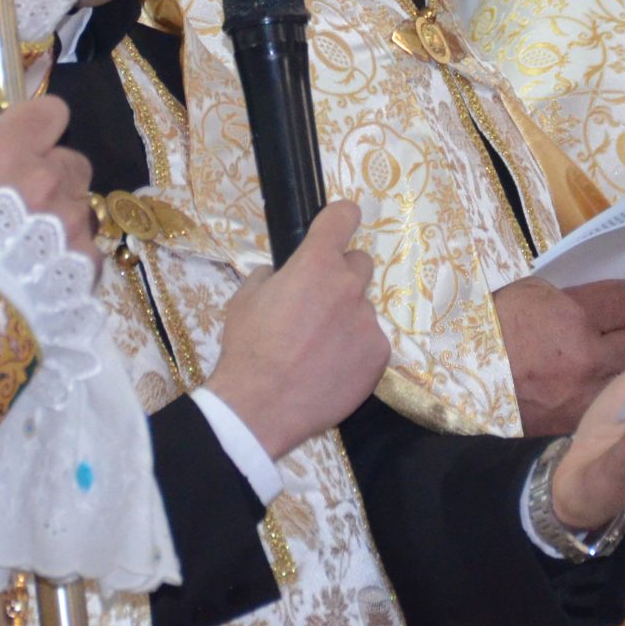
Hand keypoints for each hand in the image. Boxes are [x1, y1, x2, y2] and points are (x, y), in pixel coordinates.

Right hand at [0, 68, 91, 255]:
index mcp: (9, 152)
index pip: (53, 112)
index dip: (37, 129)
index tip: (18, 148)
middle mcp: (49, 180)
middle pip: (70, 161)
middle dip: (50, 177)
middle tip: (15, 208)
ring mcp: (72, 222)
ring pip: (81, 202)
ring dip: (61, 216)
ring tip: (23, 246)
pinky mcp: (87, 261)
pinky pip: (88, 243)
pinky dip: (69, 254)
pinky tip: (37, 271)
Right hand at [207, 202, 389, 459]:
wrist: (260, 408)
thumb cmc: (248, 349)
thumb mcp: (245, 299)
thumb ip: (271, 276)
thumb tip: (284, 275)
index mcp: (316, 264)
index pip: (343, 217)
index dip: (340, 217)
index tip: (339, 223)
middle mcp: (349, 285)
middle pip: (359, 263)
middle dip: (340, 276)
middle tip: (316, 305)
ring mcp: (368, 321)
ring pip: (361, 308)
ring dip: (345, 319)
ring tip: (317, 349)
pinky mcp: (379, 354)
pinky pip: (369, 341)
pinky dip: (354, 350)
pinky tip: (329, 369)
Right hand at [493, 275, 624, 435]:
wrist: (455, 371)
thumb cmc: (495, 323)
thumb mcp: (537, 293)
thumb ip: (583, 298)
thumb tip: (623, 301)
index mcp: (574, 317)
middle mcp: (586, 358)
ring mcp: (583, 395)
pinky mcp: (575, 420)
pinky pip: (612, 399)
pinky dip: (624, 387)